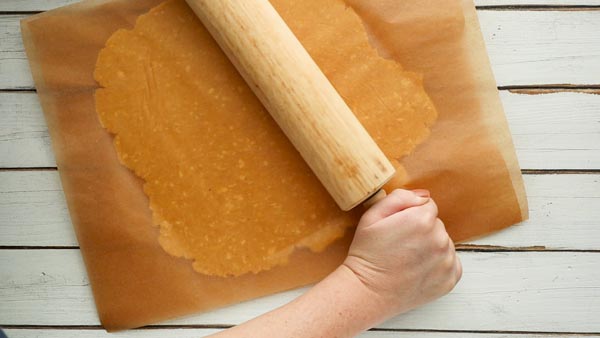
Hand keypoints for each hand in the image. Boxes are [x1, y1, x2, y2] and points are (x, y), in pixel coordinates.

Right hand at [343, 189, 461, 319]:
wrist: (367, 292)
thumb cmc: (367, 253)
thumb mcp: (372, 216)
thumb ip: (399, 197)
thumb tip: (423, 196)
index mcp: (422, 219)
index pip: (427, 206)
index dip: (410, 215)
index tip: (398, 228)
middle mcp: (439, 239)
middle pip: (436, 224)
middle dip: (422, 230)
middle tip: (400, 245)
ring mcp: (447, 261)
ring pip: (444, 243)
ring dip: (431, 247)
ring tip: (408, 259)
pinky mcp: (450, 280)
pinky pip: (451, 263)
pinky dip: (438, 264)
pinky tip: (419, 269)